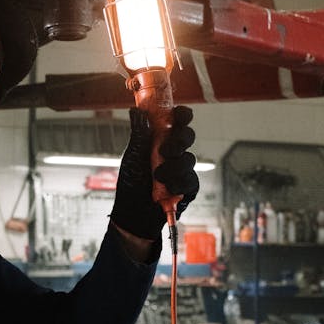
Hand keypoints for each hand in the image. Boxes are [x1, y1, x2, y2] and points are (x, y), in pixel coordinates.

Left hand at [111, 106, 198, 241]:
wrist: (133, 212)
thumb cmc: (132, 182)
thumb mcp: (133, 156)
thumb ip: (139, 134)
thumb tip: (137, 111)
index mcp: (161, 139)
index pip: (176, 121)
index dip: (182, 115)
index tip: (179, 115)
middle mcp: (174, 151)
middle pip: (188, 136)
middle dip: (180, 141)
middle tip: (166, 150)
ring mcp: (182, 168)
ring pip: (189, 159)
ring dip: (173, 167)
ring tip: (158, 176)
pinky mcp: (188, 186)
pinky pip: (191, 179)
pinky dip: (178, 183)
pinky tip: (168, 189)